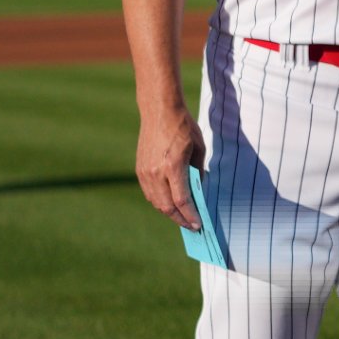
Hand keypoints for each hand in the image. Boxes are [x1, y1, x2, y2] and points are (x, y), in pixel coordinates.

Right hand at [136, 106, 206, 224]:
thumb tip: (198, 190)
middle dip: (181, 219)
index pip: (182, 200)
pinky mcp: (140, 169)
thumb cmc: (184, 127)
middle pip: (167, 206)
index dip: (190, 215)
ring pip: (156, 202)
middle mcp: (156, 172)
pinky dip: (160, 202)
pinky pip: (150, 193)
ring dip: (169, 212)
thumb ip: (198, 172)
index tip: (199, 224)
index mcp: (173, 166)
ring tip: (182, 218)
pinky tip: (170, 204)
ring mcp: (145, 172)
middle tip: (192, 226)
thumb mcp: (199, 148)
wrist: (159, 111)